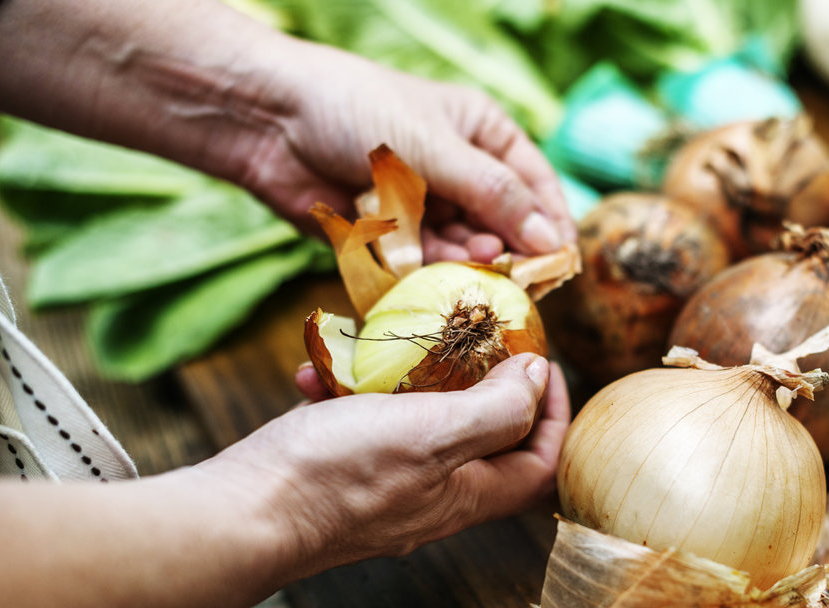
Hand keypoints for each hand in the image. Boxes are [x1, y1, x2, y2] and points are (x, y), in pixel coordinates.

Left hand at [0, 0, 576, 263]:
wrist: (268, 122)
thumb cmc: (355, 109)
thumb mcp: (435, 146)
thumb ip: (494, 195)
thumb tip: (550, 237)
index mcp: (483, 136)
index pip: (536, 187)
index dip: (550, 226)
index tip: (560, 265)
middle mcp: (460, 175)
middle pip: (502, 230)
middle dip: (503, 254)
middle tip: (502, 275)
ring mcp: (425, 210)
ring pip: (462, 256)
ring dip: (461, 268)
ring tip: (454, 268)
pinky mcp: (389, 241)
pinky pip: (420, 271)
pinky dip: (423, 278)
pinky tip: (418, 274)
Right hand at [209, 353, 569, 577]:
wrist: (243, 514)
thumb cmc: (339, 475)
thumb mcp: (433, 433)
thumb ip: (496, 410)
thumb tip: (537, 378)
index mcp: (467, 496)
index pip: (539, 462)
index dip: (552, 413)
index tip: (539, 361)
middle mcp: (432, 497)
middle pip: (482, 439)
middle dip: (480, 383)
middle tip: (468, 337)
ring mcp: (382, 486)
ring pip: (415, 424)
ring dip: (405, 378)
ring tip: (385, 344)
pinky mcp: (337, 472)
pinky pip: (357, 425)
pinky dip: (344, 392)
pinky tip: (320, 372)